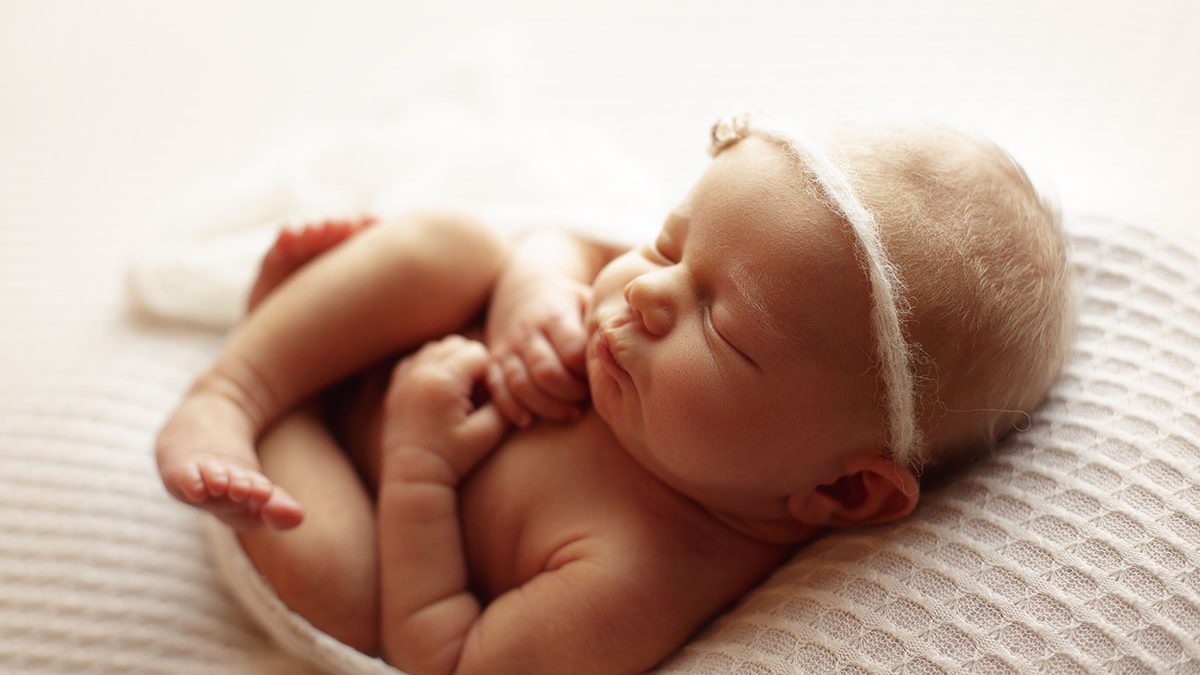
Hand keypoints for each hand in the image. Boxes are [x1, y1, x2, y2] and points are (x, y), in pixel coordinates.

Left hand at [382, 336, 508, 481]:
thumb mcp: (487, 434)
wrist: (413, 477)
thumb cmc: (453, 459)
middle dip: (472, 363)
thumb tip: (512, 381)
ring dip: (453, 362)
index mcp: (443, 381)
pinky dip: (432, 366)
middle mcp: (420, 372)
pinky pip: (418, 359)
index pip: (478, 353)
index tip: (488, 396)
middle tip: (475, 394)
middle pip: (458, 345)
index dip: (490, 372)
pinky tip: (439, 391)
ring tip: (459, 392)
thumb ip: (504, 404)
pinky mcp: (396, 386)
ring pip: (437, 347)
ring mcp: (404, 377)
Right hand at [485, 268, 591, 426]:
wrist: (521, 287)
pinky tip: (529, 421)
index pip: (572, 350)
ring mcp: (508, 347)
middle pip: (546, 371)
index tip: (598, 375)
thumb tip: (631, 346)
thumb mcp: (587, 299)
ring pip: (520, 384)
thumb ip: (605, 322)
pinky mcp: (493, 361)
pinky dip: (511, 408)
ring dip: (547, 406)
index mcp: (555, 314)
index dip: (587, 371)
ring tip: (570, 413)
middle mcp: (528, 331)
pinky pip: (498, 389)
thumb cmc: (567, 302)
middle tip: (585, 399)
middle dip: (570, 393)